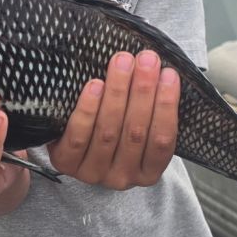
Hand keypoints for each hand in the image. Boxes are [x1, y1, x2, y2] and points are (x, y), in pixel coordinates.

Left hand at [47, 51, 179, 189]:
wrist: (74, 149)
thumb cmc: (116, 132)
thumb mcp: (140, 129)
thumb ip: (150, 110)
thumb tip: (160, 72)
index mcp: (148, 173)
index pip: (163, 141)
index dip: (167, 106)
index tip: (169, 74)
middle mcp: (123, 177)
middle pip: (135, 132)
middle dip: (143, 91)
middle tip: (146, 59)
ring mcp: (93, 173)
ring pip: (108, 131)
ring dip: (117, 92)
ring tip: (122, 62)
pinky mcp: (67, 163)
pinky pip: (79, 136)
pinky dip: (88, 108)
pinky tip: (95, 85)